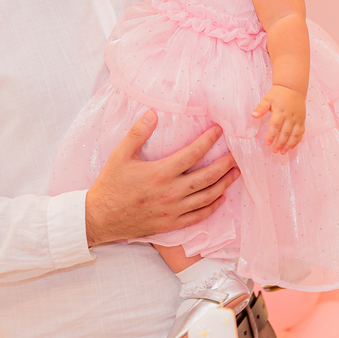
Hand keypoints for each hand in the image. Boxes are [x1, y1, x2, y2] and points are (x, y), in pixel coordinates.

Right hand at [84, 110, 239, 246]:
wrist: (100, 218)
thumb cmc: (110, 184)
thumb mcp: (120, 155)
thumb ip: (138, 133)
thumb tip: (153, 113)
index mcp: (161, 173)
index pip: (193, 154)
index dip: (209, 141)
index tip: (220, 130)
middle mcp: (171, 193)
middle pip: (208, 177)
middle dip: (225, 164)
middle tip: (238, 154)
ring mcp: (173, 211)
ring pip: (207, 197)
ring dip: (225, 184)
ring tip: (236, 173)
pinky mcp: (172, 224)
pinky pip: (198, 216)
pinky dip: (213, 207)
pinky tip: (220, 198)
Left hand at [252, 85, 306, 153]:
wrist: (293, 88)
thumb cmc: (278, 94)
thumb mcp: (267, 98)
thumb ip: (261, 108)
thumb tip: (253, 115)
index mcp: (280, 111)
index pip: (275, 126)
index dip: (271, 136)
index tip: (267, 143)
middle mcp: (290, 116)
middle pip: (285, 133)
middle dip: (280, 143)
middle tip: (275, 151)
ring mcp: (297, 119)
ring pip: (294, 134)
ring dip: (289, 144)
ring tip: (283, 152)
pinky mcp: (302, 120)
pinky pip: (301, 132)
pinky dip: (297, 140)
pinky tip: (292, 147)